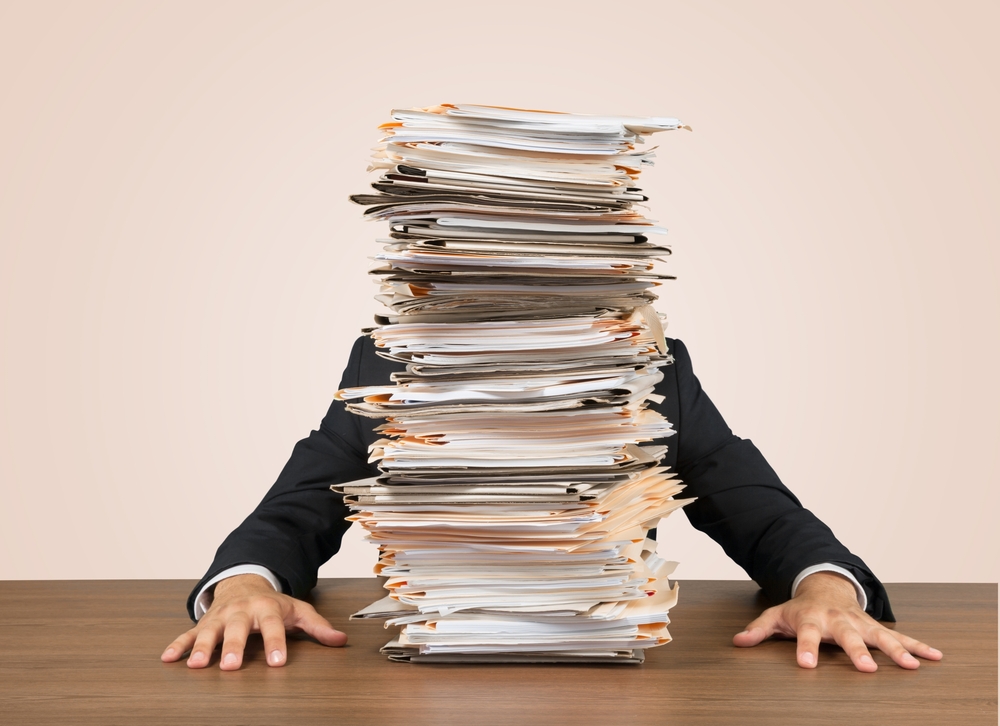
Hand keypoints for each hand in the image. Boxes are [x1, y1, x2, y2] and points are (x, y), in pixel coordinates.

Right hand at [160, 573, 347, 669]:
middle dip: (233, 646)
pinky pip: (188, 633)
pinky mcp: (204, 622)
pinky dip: (178, 645)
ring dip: (202, 647)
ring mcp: (221, 616)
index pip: (273, 627)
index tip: (276, 661)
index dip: (275, 643)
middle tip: (231, 666)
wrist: (244, 582)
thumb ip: (317, 626)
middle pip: (238, 629)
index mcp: (266, 608)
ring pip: (210, 631)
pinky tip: (169, 658)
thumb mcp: (297, 610)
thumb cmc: (272, 603)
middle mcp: (241, 611)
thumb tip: (341, 640)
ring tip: (197, 664)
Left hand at [733, 571, 942, 671]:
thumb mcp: (776, 615)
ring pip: (880, 636)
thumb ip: (758, 629)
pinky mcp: (877, 627)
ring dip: (896, 650)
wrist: (825, 586)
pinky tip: (935, 657)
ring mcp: (860, 623)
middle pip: (848, 636)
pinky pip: (901, 637)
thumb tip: (737, 642)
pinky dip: (918, 646)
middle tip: (866, 668)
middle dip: (857, 651)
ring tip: (911, 666)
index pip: (807, 636)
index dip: (805, 649)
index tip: (806, 665)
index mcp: (812, 619)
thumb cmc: (800, 608)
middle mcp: (838, 620)